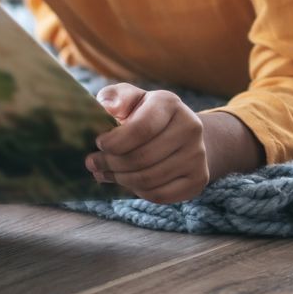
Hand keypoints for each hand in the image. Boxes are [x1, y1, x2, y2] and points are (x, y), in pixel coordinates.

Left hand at [86, 84, 208, 204]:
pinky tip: (130, 181)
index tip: (98, 144)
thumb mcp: (130, 99)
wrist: (181, 134)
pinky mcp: (198, 179)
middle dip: (110, 164)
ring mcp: (198, 155)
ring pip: (148, 179)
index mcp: (170, 103)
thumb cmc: (145, 116)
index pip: (140, 129)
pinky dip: (138, 192)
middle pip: (141, 158)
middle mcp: (190, 127)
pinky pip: (159, 195)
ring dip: (121, 179)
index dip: (114, 142)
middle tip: (94, 163)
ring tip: (108, 173)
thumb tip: (109, 107)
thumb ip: (115, 98)